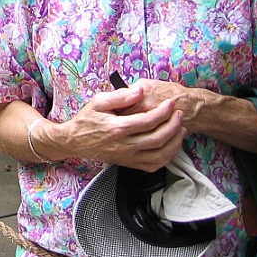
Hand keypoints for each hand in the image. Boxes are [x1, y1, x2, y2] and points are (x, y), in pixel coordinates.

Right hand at [44, 86, 185, 171]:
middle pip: (158, 138)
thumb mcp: (98, 101)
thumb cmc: (86, 119)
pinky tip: (171, 146)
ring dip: (175, 143)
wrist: (75, 141)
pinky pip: (153, 165)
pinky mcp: (129, 164)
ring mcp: (128, 156)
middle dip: (174, 125)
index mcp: (118, 127)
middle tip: (179, 114)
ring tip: (180, 130)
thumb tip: (139, 91)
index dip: (164, 111)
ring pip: (159, 155)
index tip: (171, 103)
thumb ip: (120, 96)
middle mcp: (124, 145)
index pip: (149, 120)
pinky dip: (166, 157)